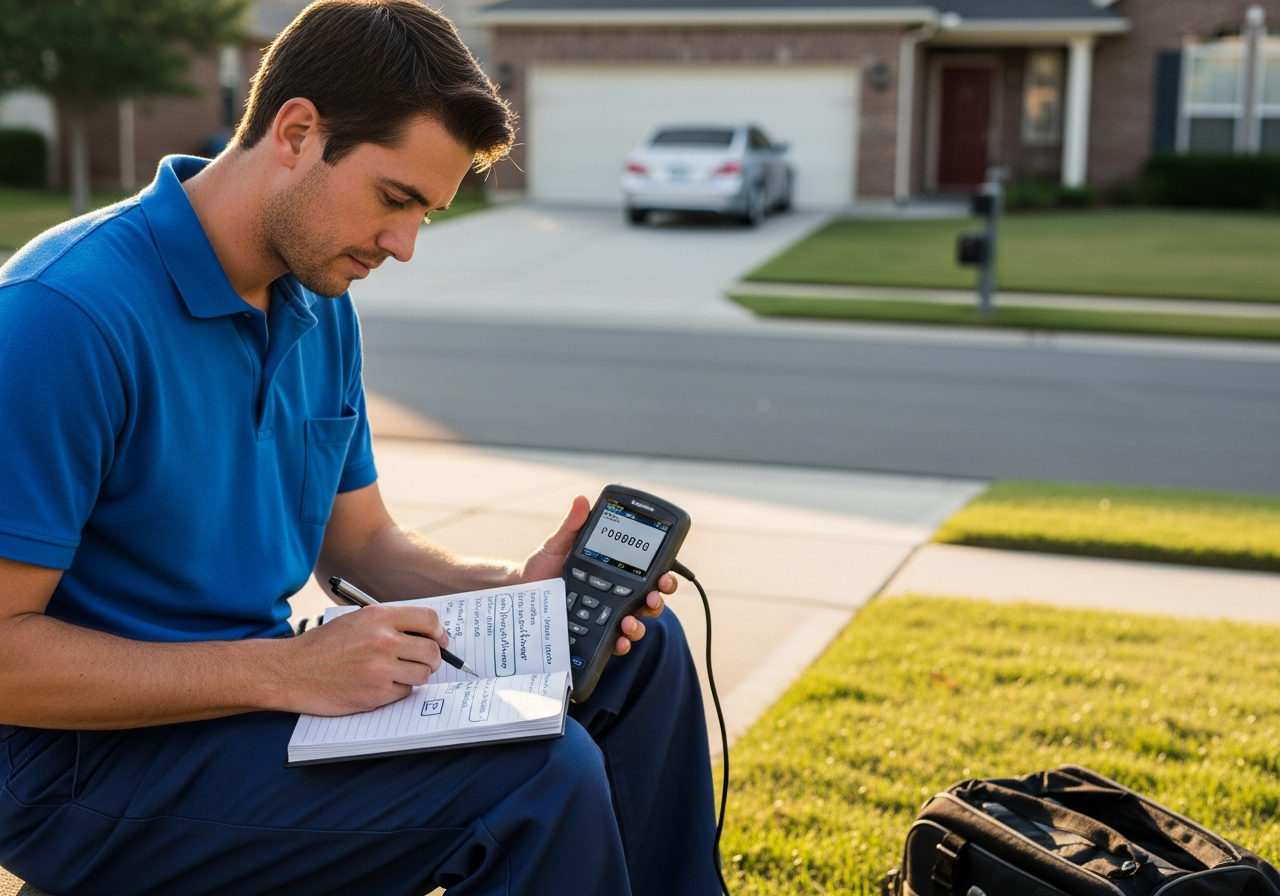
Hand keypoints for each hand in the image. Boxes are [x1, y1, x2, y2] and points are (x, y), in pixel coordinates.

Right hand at [280, 603, 448, 715]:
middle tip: (425, 662)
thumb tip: (424, 633)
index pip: (429, 619)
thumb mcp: (356, 620)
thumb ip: (388, 623)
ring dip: (416, 675)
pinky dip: (398, 690)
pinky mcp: (375, 693)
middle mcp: (383, 640)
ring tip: (399, 673)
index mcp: (379, 617)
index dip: (439, 631)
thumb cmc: (323, 645)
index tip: (440, 640)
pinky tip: (380, 685)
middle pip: (432, 650)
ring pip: (422, 674)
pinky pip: (404, 692)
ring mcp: (380, 669)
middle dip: (433, 658)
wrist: (292, 671)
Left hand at [518, 496, 678, 656]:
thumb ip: (573, 525)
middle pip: (650, 601)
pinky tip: (619, 640)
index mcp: (615, 571)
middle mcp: (616, 595)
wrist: (523, 591)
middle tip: (653, 598)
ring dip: (640, 624)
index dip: (663, 577)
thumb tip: (581, 500)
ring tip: (629, 622)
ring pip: (636, 623)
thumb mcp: (559, 544)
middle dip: (658, 601)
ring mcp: (606, 616)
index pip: (648, 573)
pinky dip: (621, 643)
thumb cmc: (544, 565)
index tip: (665, 576)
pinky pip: (614, 641)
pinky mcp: (594, 634)